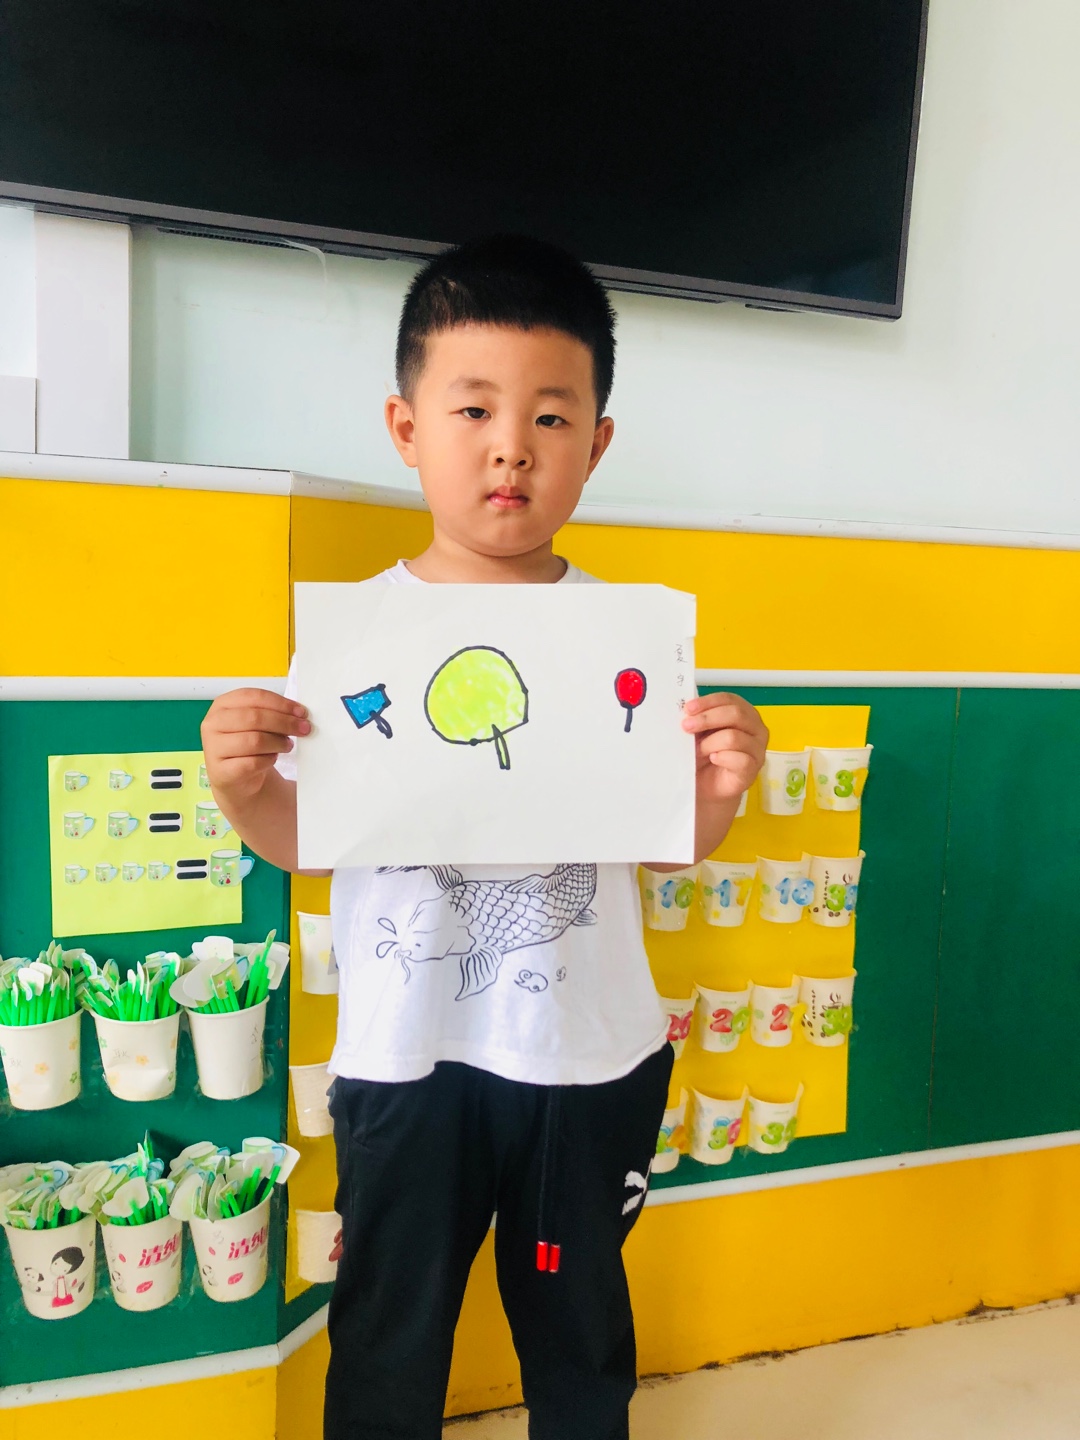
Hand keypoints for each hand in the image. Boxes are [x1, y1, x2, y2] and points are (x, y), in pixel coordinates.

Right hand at [201, 688, 309, 804]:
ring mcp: (214, 748)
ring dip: (278, 743)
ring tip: (288, 745)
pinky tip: (272, 758)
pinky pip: (253, 763)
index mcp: (222, 705)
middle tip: (304, 728)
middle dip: (284, 722)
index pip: (253, 696)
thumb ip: (272, 714)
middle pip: (254, 717)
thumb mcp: (257, 725)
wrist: (236, 779)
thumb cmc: (248, 746)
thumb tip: (299, 714)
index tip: (301, 712)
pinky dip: (269, 760)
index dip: (280, 703)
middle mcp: (213, 724)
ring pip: (255, 740)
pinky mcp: (221, 771)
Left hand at [681, 692, 768, 805]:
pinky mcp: (752, 770)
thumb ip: (697, 719)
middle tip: (686, 726)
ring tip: (698, 751)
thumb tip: (687, 711)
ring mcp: (757, 750)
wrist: (707, 787)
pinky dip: (722, 757)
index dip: (708, 702)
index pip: (730, 699)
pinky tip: (713, 759)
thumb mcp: (698, 733)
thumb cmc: (704, 755)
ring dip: (710, 743)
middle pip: (736, 714)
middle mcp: (756, 729)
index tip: (688, 708)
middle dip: (707, 718)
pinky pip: (739, 759)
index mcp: (744, 713)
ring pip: (734, 737)